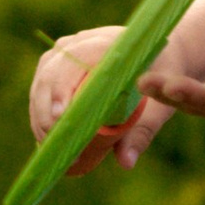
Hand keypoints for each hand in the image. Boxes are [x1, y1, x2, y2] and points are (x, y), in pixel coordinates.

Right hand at [29, 24, 173, 172]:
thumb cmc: (165, 77)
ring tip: (51, 147)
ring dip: (40, 115)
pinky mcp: (60, 62)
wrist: (162, 56)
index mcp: (108, 43)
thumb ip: (143, 130)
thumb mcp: (161, 103)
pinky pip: (42, 84)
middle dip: (47, 111)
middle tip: (56, 145)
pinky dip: (40, 111)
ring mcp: (68, 50)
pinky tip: (45, 136)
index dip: (61, 89)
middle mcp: (83, 42)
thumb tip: (126, 162)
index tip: (60, 118)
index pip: (74, 63)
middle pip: (51, 73)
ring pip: (42, 80)